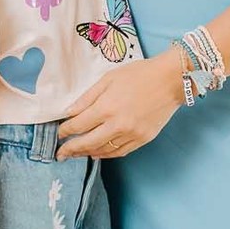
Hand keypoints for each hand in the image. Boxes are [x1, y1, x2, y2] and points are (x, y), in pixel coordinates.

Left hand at [57, 54, 183, 159]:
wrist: (170, 80)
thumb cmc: (139, 74)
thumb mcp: (108, 79)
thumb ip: (87, 97)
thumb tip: (69, 113)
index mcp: (107, 107)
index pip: (78, 125)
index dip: (64, 131)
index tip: (59, 133)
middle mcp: (118, 124)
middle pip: (87, 143)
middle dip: (70, 149)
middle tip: (60, 154)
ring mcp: (132, 134)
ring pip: (103, 150)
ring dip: (87, 153)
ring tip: (77, 154)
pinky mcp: (143, 139)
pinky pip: (120, 151)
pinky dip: (106, 154)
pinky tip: (97, 153)